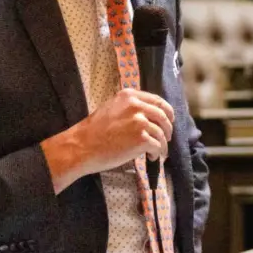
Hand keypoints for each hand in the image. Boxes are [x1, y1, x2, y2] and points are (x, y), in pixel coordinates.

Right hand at [41, 89, 173, 193]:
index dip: (167, 111)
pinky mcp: (141, 139)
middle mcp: (136, 106)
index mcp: (129, 96)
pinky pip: (157, 146)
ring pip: (162, 133)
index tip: (170, 119)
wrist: (83, 146)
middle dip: (168, 128)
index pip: (157, 101)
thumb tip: (148, 114)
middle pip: (163, 116)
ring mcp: (140, 122)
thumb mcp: (112, 107)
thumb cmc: (94, 131)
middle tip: (167, 137)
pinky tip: (152, 157)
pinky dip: (157, 153)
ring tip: (158, 152)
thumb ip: (130, 106)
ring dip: (162, 144)